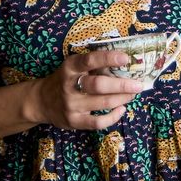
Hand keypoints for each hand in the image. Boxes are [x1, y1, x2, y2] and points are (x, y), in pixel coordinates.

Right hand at [31, 49, 145, 129]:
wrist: (41, 101)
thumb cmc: (65, 80)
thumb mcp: (73, 67)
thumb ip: (93, 65)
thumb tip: (125, 62)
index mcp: (70, 67)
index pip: (89, 60)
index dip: (108, 58)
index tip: (125, 58)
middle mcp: (69, 85)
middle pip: (99, 85)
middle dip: (122, 85)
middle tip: (138, 84)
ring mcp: (71, 105)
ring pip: (102, 103)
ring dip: (122, 98)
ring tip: (132, 94)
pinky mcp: (74, 121)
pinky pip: (98, 122)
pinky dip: (113, 117)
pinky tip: (121, 109)